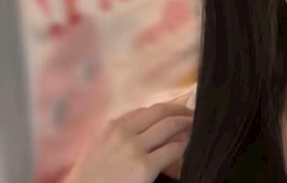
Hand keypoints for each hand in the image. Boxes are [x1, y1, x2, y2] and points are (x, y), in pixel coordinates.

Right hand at [65, 103, 192, 182]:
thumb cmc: (91, 177)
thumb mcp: (99, 148)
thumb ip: (117, 137)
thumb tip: (142, 132)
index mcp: (112, 127)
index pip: (145, 111)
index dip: (164, 109)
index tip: (174, 111)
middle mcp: (124, 132)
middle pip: (160, 112)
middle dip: (180, 110)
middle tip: (192, 114)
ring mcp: (135, 148)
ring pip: (170, 125)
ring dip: (186, 123)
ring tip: (195, 125)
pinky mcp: (145, 167)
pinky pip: (173, 149)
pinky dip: (184, 144)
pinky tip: (188, 145)